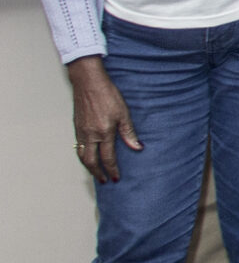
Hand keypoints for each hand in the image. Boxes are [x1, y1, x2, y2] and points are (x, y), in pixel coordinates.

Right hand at [67, 56, 139, 183]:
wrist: (88, 82)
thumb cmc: (107, 95)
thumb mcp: (123, 113)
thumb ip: (129, 133)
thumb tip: (137, 148)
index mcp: (103, 133)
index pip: (108, 157)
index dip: (112, 169)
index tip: (115, 178)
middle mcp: (90, 135)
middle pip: (90, 161)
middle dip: (97, 173)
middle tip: (103, 181)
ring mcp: (81, 132)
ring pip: (81, 155)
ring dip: (88, 166)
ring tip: (95, 172)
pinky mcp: (76, 127)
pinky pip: (78, 146)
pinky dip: (82, 155)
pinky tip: (88, 156)